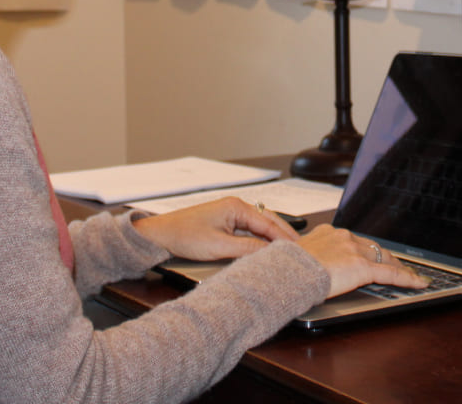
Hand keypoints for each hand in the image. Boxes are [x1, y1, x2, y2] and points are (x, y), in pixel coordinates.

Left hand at [132, 197, 299, 260]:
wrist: (161, 235)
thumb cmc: (185, 235)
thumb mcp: (218, 246)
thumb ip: (246, 249)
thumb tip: (269, 254)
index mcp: (236, 206)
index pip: (269, 223)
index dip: (285, 237)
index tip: (299, 249)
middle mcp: (236, 207)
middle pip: (268, 221)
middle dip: (284, 235)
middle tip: (301, 250)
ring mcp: (230, 215)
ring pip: (259, 226)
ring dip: (273, 238)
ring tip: (288, 251)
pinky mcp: (225, 224)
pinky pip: (249, 231)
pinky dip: (261, 239)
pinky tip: (267, 249)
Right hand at [297, 224, 428, 298]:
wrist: (289, 273)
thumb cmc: (288, 268)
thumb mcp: (298, 257)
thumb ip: (310, 257)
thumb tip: (306, 266)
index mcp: (329, 233)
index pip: (354, 241)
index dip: (365, 249)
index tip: (368, 254)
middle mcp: (345, 237)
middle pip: (372, 247)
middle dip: (385, 256)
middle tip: (396, 264)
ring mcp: (355, 251)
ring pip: (384, 257)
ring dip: (398, 266)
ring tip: (409, 275)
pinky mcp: (363, 267)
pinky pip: (391, 273)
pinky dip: (407, 278)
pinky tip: (418, 283)